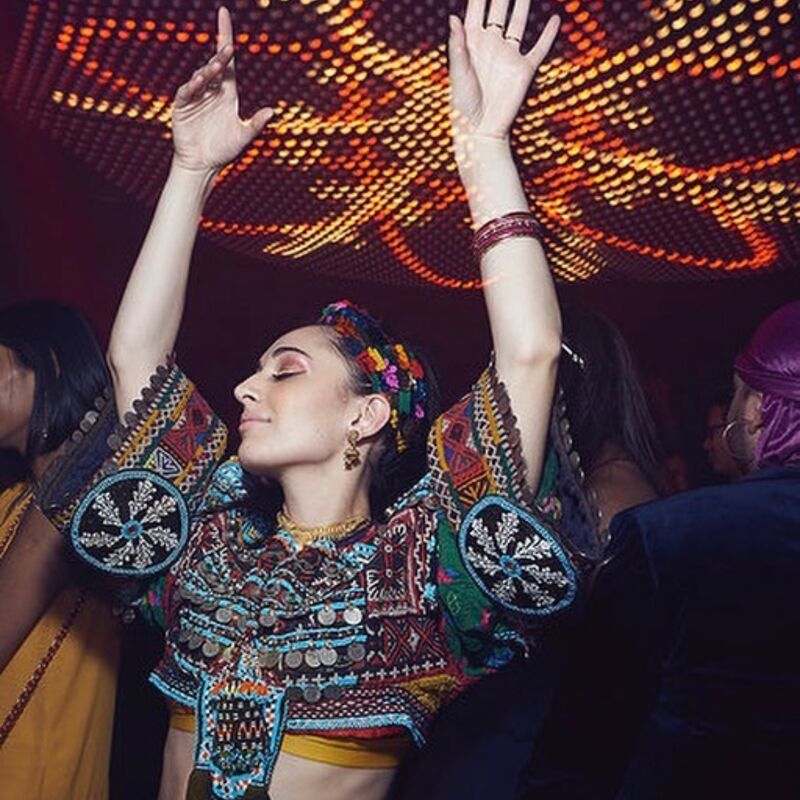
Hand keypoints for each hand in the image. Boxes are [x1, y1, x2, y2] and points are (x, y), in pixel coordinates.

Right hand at [171, 7, 274, 173]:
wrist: (203, 165)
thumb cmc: (223, 150)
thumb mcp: (243, 137)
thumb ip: (256, 124)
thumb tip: (272, 112)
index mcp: (227, 93)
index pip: (228, 61)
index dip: (225, 37)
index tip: (224, 14)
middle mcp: (212, 91)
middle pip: (216, 67)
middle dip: (221, 56)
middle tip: (228, 49)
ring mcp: (196, 97)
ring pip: (202, 77)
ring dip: (209, 71)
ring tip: (217, 67)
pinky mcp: (183, 106)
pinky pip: (187, 92)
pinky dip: (193, 86)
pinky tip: (200, 81)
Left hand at [449, 0, 558, 141]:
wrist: (481, 128)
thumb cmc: (464, 103)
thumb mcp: (458, 73)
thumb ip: (457, 45)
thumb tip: (453, 18)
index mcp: (472, 41)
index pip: (477, 7)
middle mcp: (491, 43)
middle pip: (500, 8)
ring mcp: (508, 54)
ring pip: (519, 21)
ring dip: (524, 4)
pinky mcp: (524, 69)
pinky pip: (539, 48)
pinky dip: (548, 35)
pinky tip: (555, 19)